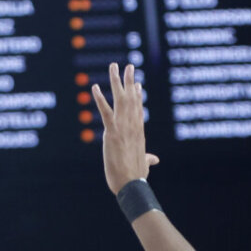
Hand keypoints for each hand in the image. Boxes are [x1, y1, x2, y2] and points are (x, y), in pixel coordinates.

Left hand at [92, 62, 158, 193]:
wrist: (132, 185)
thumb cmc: (137, 178)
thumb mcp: (144, 165)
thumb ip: (148, 159)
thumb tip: (155, 160)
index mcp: (139, 132)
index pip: (138, 109)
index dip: (138, 95)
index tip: (136, 83)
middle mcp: (132, 126)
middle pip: (131, 98)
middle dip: (129, 81)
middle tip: (128, 66)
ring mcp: (122, 128)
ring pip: (120, 99)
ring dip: (116, 81)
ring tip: (113, 66)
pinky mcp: (112, 133)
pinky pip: (105, 112)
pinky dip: (100, 99)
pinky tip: (95, 87)